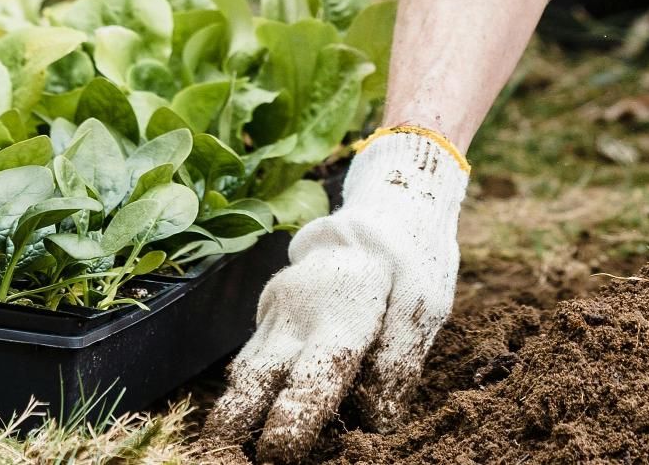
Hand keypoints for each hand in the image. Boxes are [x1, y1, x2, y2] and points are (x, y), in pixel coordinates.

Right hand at [208, 132, 467, 460]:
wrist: (383, 209)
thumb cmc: (410, 261)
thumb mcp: (424, 304)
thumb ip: (398, 361)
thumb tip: (377, 420)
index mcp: (341, 313)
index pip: (313, 379)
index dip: (292, 421)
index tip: (278, 454)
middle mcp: (298, 312)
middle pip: (257, 376)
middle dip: (238, 419)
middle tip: (224, 453)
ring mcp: (277, 307)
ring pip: (246, 365)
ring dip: (234, 407)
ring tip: (225, 443)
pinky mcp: (269, 307)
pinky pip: (252, 351)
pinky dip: (246, 386)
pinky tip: (244, 415)